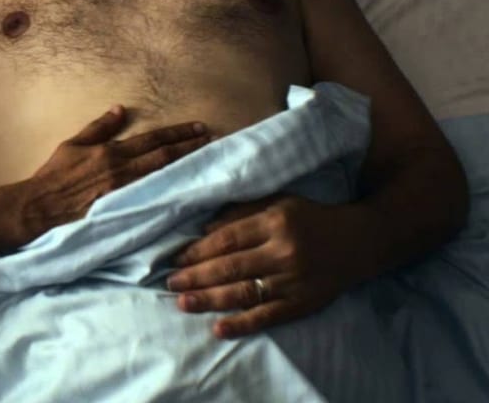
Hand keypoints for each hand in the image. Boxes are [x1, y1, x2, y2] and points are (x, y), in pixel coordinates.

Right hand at [19, 106, 210, 239]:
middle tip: (214, 141)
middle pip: (165, 157)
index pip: (153, 140)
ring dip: (187, 168)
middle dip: (191, 148)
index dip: (178, 133)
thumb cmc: (53, 175)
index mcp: (111, 152)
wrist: (41, 207)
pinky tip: (188, 192)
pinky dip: (173, 193)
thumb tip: (120, 109)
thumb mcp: (72, 143)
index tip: (200, 128)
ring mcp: (125, 193)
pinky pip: (154, 200)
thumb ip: (99, 127)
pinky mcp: (124, 212)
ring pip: (164, 178)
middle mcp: (123, 170)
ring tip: (208, 162)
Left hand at [165, 195, 370, 337]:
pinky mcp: (304, 303)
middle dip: (196, 277)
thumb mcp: (278, 202)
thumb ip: (241, 212)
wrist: (361, 240)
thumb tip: (202, 229)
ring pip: (244, 293)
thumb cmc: (310, 218)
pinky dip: (242, 324)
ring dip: (209, 300)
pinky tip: (218, 329)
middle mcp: (284, 252)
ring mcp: (294, 280)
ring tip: (182, 304)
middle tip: (170, 284)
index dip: (198, 251)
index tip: (176, 259)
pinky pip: (268, 316)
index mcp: (275, 222)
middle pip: (230, 267)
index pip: (227, 239)